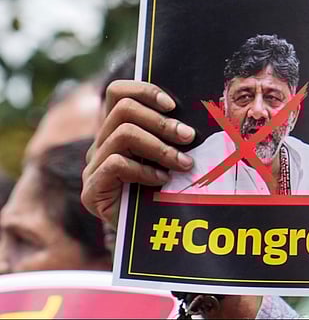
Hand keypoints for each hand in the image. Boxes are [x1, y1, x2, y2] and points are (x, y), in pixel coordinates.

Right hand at [81, 80, 195, 225]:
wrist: (149, 238)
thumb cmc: (165, 192)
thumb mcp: (171, 158)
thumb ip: (173, 136)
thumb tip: (197, 116)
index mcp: (118, 130)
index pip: (118, 92)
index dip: (145, 91)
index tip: (173, 105)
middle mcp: (101, 144)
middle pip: (123, 108)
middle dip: (162, 121)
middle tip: (189, 137)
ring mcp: (93, 167)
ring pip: (123, 134)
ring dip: (160, 147)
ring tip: (184, 163)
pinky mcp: (92, 190)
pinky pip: (116, 163)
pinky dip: (145, 170)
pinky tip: (162, 181)